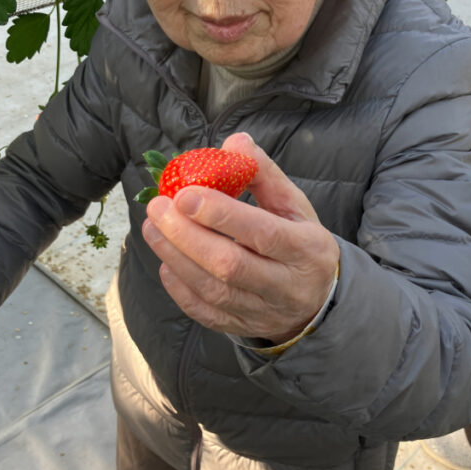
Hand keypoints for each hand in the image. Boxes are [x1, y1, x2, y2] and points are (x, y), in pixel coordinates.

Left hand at [142, 132, 339, 342]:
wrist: (318, 301)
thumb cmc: (301, 243)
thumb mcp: (294, 205)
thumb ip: (264, 173)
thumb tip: (235, 141)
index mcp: (305, 248)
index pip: (261, 232)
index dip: (221, 215)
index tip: (185, 194)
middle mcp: (286, 285)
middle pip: (230, 265)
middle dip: (187, 235)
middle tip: (157, 208)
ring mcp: (264, 311)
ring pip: (214, 291)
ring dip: (175, 258)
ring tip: (152, 228)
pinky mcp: (243, 327)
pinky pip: (207, 314)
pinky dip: (180, 290)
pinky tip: (166, 264)